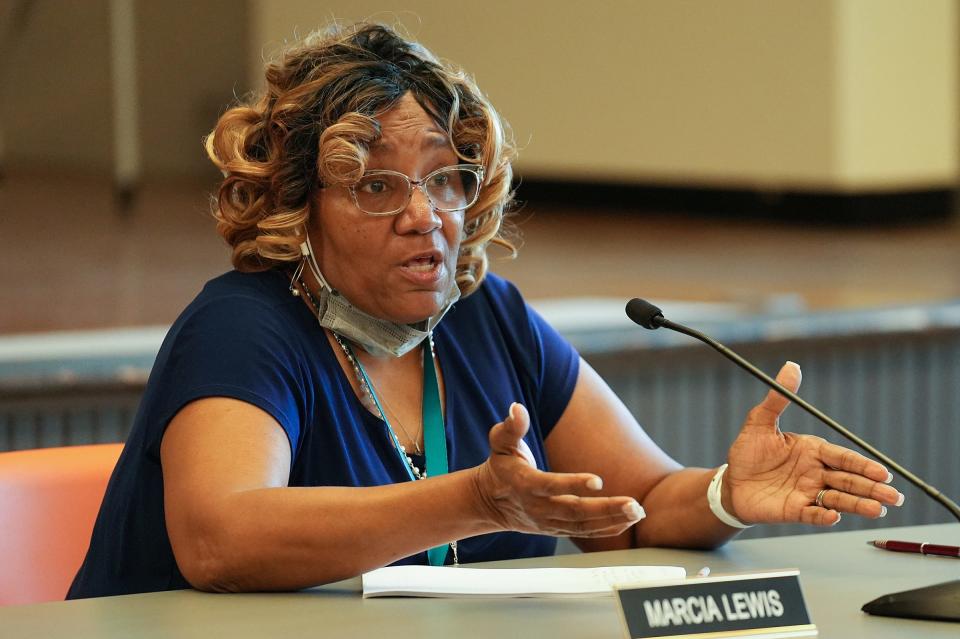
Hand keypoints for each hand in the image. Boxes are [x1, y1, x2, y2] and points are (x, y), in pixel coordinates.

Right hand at [473, 403, 645, 536]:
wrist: (490, 503)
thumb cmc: (501, 466)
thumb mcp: (500, 444)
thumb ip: (511, 428)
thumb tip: (516, 408)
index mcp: (524, 484)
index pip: (550, 486)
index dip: (572, 485)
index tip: (598, 481)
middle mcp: (537, 508)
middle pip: (574, 512)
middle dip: (605, 509)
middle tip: (633, 505)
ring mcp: (548, 523)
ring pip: (583, 526)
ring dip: (612, 520)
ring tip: (638, 512)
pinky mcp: (557, 530)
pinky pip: (584, 532)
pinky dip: (607, 528)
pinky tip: (628, 521)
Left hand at [724, 362, 904, 526]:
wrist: (730, 482)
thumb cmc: (747, 452)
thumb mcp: (759, 422)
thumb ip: (778, 398)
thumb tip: (791, 366)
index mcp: (813, 451)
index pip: (842, 457)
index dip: (862, 465)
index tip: (883, 472)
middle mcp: (815, 473)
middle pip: (848, 481)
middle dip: (871, 488)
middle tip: (895, 496)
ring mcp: (807, 493)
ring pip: (837, 499)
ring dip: (857, 505)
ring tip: (878, 510)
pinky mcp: (794, 511)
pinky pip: (811, 515)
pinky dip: (823, 516)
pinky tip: (834, 517)